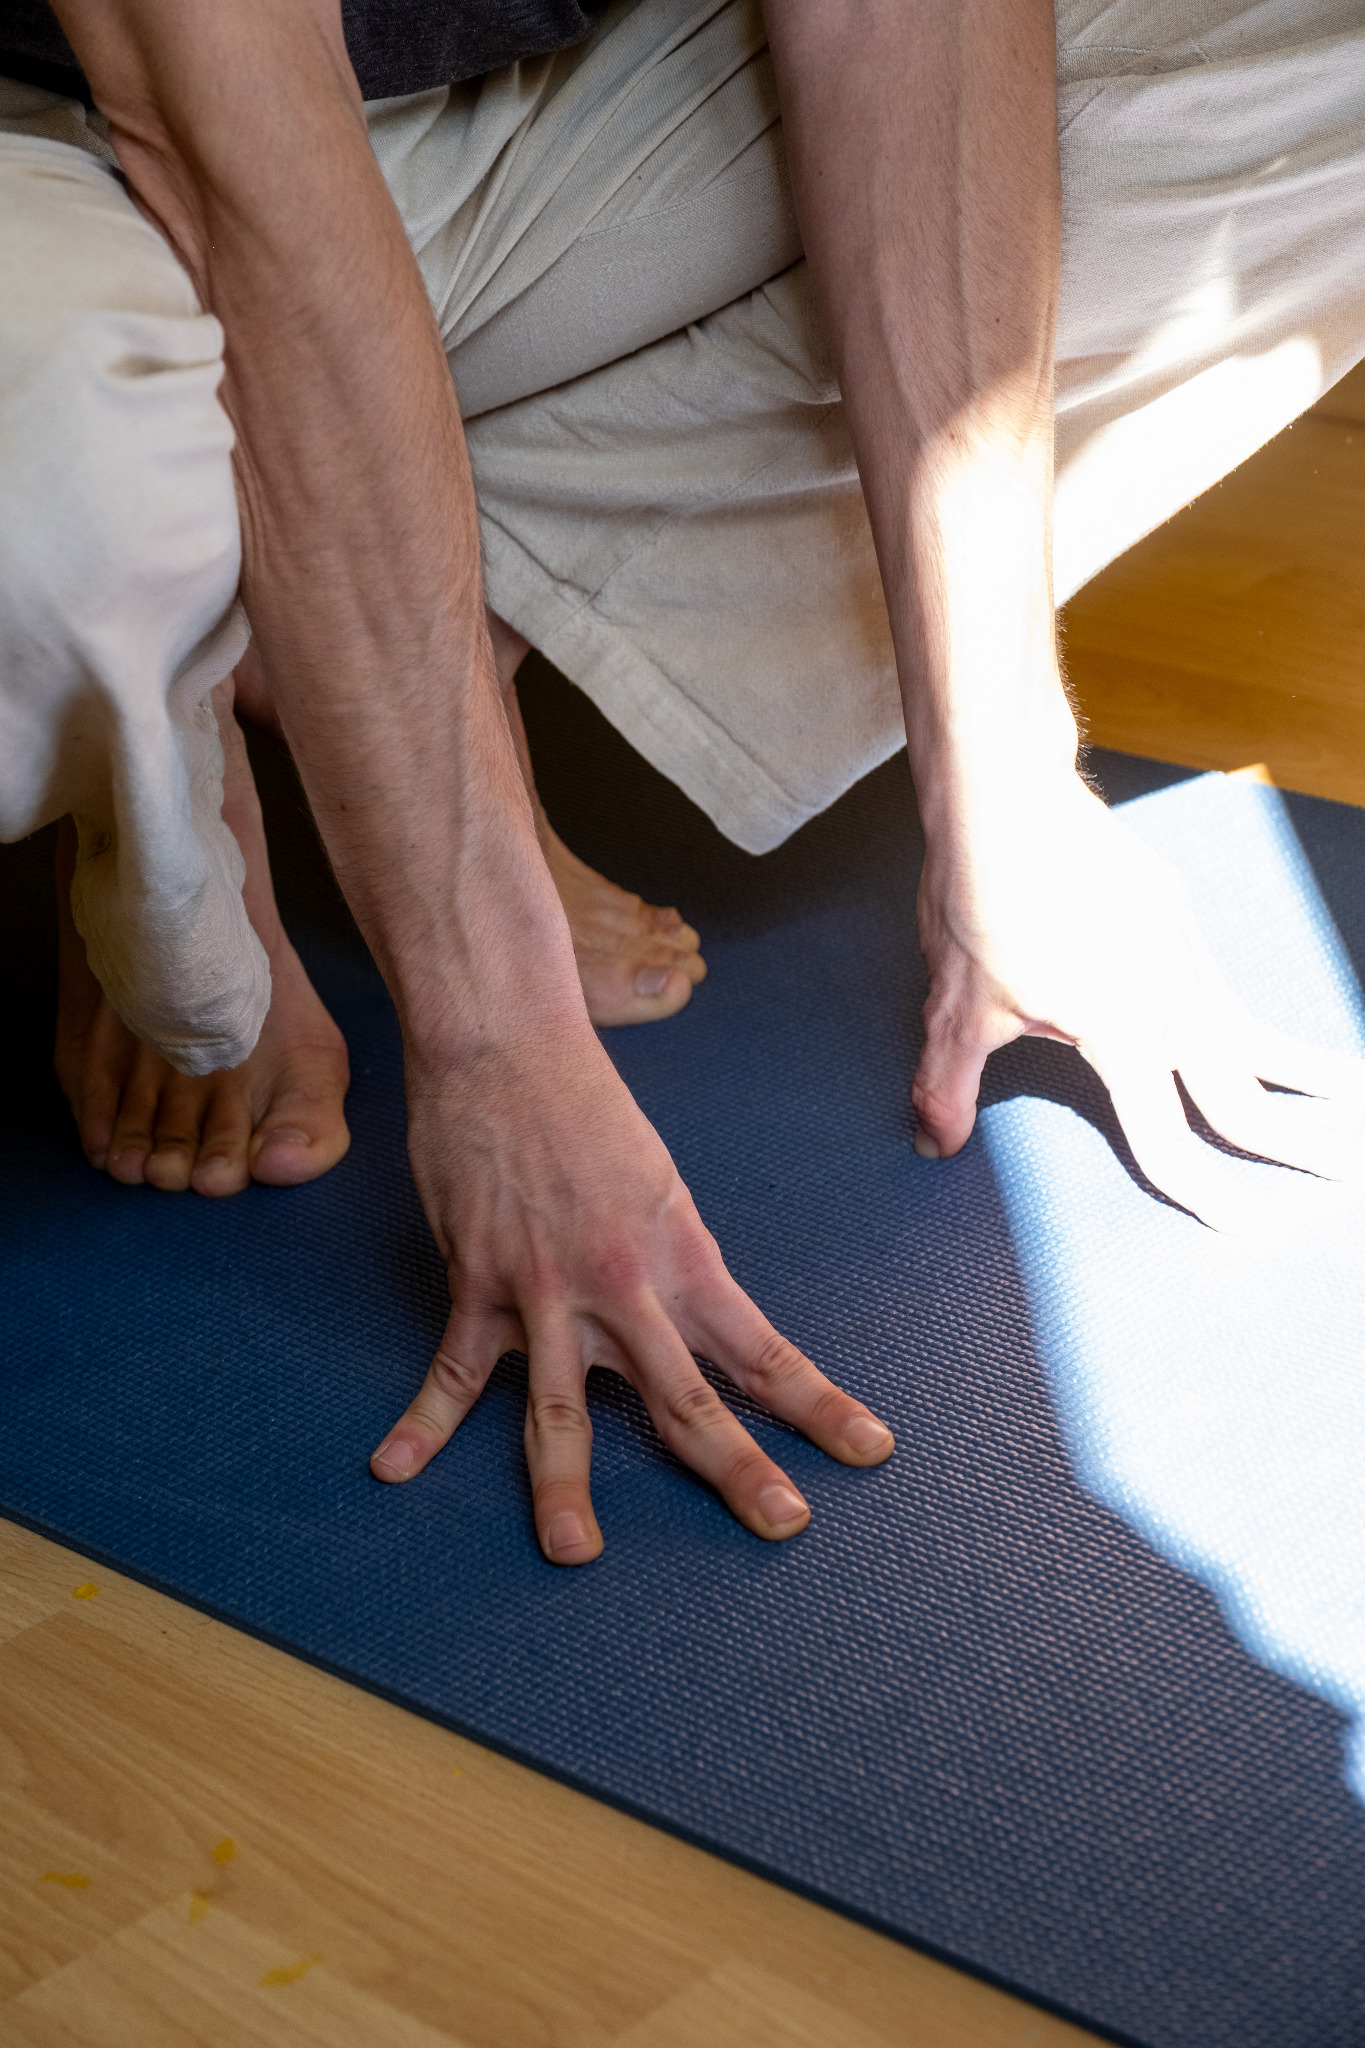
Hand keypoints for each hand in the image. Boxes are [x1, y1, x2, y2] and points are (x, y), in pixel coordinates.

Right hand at [370, 1025, 894, 1560]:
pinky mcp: (478, 1284)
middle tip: (783, 1524)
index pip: (763, 1351)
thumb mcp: (658, 1183)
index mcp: (682, 1258)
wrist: (507, 1045)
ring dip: (565, 1488)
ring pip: (564, 1409)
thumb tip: (683, 1325)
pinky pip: (453, 1372)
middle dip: (738, 1468)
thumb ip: (668, 1264)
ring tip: (575, 1551)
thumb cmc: (588, 1105)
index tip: (868, 1449)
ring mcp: (546, 1292)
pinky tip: (395, 1468)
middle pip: (687, 1399)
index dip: (817, 1406)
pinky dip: (422, 1425)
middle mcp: (624, 1287)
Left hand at [911, 765, 1364, 1234]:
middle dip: (1300, 1147)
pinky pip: (1230, 996)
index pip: (1167, 1140)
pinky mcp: (1178, 922)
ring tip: (1356, 1110)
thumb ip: (947, 1086)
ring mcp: (1180, 956)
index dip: (1209, 1196)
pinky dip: (1268, 1033)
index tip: (1253, 1230)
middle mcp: (1165, 1000)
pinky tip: (1287, 1050)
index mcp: (1117, 1034)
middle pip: (1242, 1095)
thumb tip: (932, 1145)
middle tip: (1345, 1181)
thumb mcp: (954, 1007)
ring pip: (1254, 1040)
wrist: (1006, 795)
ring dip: (1310, 1082)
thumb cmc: (977, 898)